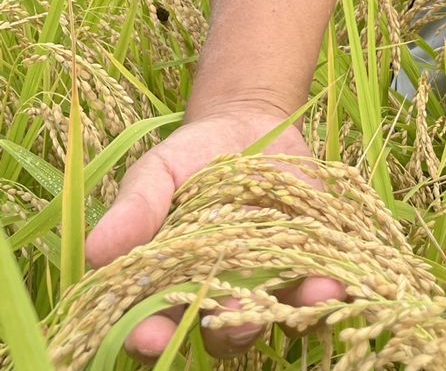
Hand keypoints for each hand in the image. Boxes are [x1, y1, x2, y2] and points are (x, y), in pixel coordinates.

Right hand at [85, 106, 345, 364]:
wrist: (250, 124)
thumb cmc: (191, 155)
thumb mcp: (157, 172)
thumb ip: (135, 211)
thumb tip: (95, 251)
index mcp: (172, 285)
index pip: (154, 325)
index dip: (149, 335)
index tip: (148, 335)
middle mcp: (220, 295)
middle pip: (221, 332)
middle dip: (229, 327)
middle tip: (233, 314)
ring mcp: (267, 282)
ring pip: (275, 315)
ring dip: (290, 312)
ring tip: (307, 299)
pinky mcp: (308, 263)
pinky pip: (318, 286)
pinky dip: (327, 289)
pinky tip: (336, 281)